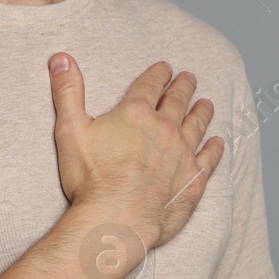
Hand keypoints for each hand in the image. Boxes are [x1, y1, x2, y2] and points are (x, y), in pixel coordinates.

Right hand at [48, 53, 223, 250]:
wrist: (117, 220)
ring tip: (206, 103)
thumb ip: (68, 92)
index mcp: (136, 113)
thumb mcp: (71, 130)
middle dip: (184, 87)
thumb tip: (60, 58)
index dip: (158, 73)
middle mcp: (165, 128)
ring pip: (197, 125)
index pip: (151, 84)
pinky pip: (209, 158)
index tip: (165, 67)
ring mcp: (183, 153)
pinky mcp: (193, 179)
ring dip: (202, 112)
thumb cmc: (91, 179)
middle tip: (189, 78)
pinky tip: (218, 142)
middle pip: (178, 101)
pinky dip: (215, 148)